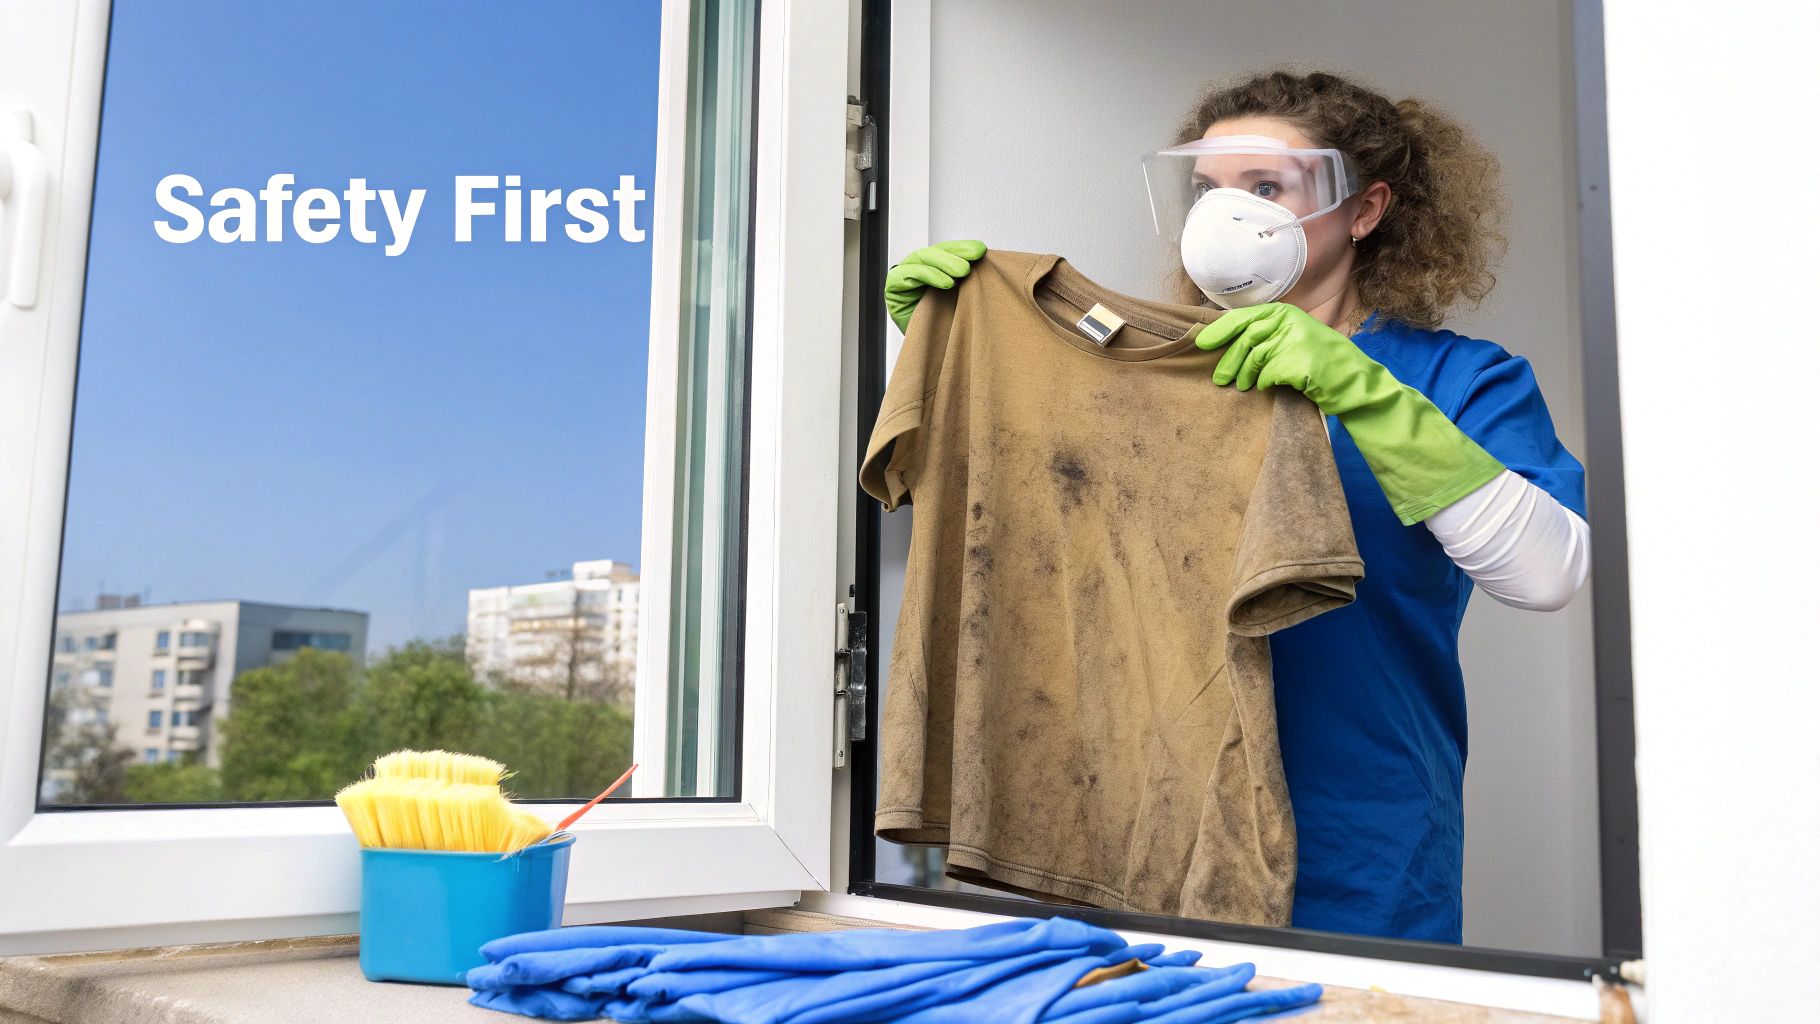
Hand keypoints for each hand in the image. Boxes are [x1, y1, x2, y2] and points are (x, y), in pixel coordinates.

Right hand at [885, 240, 986, 332]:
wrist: (931, 353)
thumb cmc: (947, 324)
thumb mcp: (961, 297)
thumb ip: (968, 278)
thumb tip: (987, 260)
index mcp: (933, 266)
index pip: (947, 250)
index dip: (962, 247)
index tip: (981, 249)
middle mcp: (917, 268)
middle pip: (934, 252)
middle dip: (954, 254)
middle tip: (973, 259)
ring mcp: (903, 277)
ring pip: (921, 259)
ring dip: (943, 263)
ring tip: (963, 271)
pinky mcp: (893, 289)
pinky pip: (908, 275)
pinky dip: (928, 275)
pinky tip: (946, 283)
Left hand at [1193, 303, 1369, 414]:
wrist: (1355, 381)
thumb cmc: (1320, 363)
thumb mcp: (1294, 338)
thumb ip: (1267, 335)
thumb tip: (1228, 344)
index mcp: (1286, 313)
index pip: (1245, 317)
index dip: (1220, 330)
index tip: (1202, 343)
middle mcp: (1290, 322)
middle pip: (1247, 339)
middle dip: (1229, 361)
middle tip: (1219, 379)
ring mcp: (1296, 340)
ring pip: (1256, 358)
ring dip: (1245, 375)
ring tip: (1242, 386)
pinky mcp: (1298, 362)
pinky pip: (1268, 375)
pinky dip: (1264, 384)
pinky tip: (1268, 388)